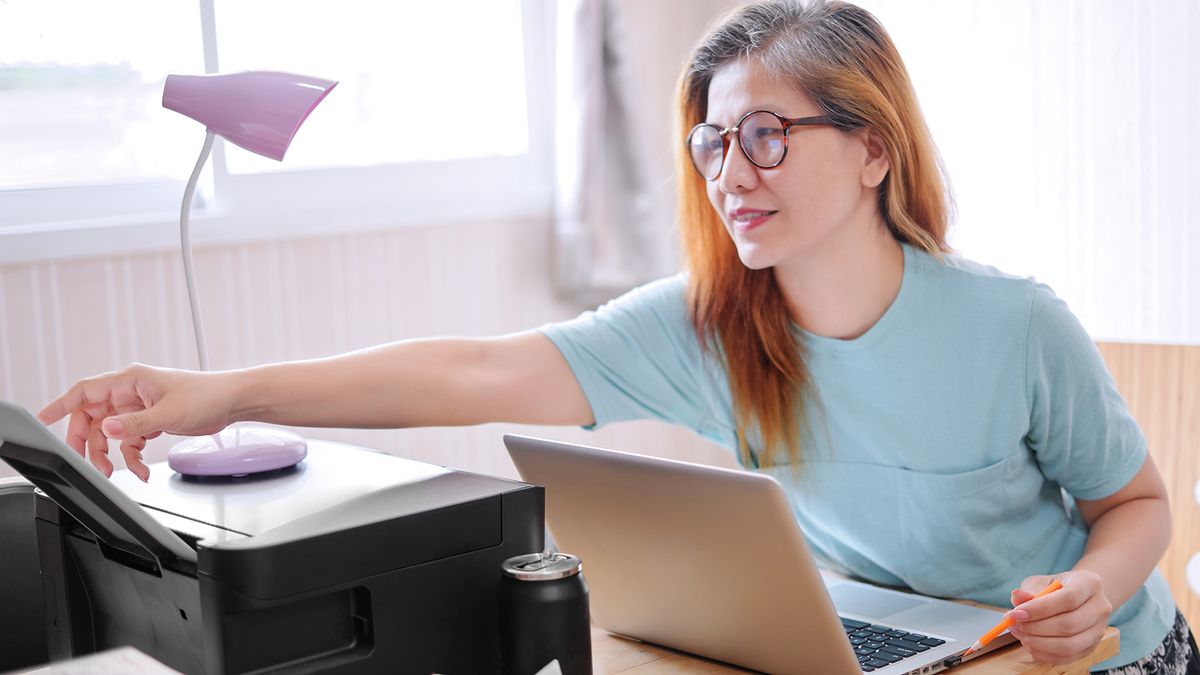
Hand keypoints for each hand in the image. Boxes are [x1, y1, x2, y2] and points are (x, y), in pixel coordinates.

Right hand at [38, 363, 238, 480]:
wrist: (234, 402)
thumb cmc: (207, 396)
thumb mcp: (168, 414)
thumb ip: (135, 424)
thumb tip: (106, 429)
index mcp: (130, 380)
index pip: (85, 391)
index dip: (61, 406)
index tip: (42, 419)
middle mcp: (131, 392)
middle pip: (93, 416)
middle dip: (87, 441)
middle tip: (86, 462)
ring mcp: (140, 407)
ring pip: (110, 432)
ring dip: (110, 453)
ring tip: (116, 472)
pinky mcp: (151, 420)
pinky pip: (130, 440)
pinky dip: (132, 456)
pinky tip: (141, 470)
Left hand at [1007, 571, 1112, 664]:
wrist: (1078, 597)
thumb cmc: (1056, 587)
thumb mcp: (1042, 581)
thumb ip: (1029, 590)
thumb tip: (1017, 598)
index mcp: (1090, 583)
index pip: (1068, 599)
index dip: (1040, 608)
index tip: (1016, 613)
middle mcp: (1100, 608)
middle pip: (1069, 624)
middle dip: (1036, 627)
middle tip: (1014, 624)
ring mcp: (1099, 630)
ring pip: (1069, 645)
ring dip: (1038, 642)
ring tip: (1019, 633)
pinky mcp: (1091, 647)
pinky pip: (1067, 657)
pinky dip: (1044, 653)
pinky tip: (1029, 642)